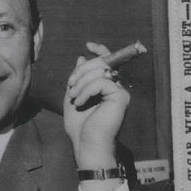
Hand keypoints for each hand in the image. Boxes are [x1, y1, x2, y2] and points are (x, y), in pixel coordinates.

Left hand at [63, 41, 129, 167]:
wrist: (87, 145)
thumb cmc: (80, 127)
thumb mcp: (73, 97)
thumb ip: (77, 79)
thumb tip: (82, 58)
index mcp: (106, 87)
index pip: (108, 62)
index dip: (100, 50)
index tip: (88, 45)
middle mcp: (116, 87)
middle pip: (101, 63)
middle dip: (80, 70)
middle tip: (70, 86)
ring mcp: (120, 92)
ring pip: (99, 71)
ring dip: (80, 82)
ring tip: (73, 98)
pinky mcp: (120, 97)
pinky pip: (101, 82)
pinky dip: (86, 91)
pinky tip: (80, 103)